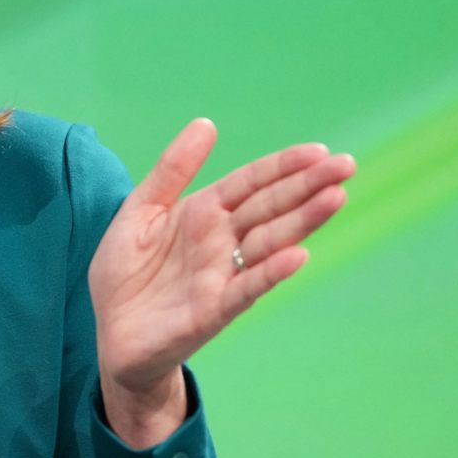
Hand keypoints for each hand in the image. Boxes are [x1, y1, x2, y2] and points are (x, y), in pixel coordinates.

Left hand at [88, 119, 353, 440]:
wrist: (109, 333)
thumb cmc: (125, 273)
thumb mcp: (140, 212)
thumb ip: (172, 170)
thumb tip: (206, 123)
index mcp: (204, 214)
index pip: (251, 183)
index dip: (283, 167)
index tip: (319, 150)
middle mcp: (221, 242)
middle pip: (271, 208)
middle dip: (308, 187)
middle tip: (347, 166)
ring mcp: (221, 275)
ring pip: (269, 243)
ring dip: (302, 221)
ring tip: (335, 198)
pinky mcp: (213, 310)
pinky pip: (246, 288)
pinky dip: (270, 272)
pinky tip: (297, 256)